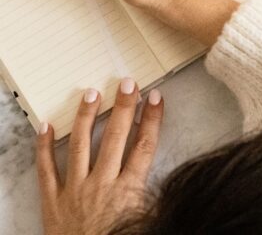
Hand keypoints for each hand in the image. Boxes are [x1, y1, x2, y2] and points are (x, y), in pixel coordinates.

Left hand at [36, 79, 162, 234]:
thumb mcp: (146, 222)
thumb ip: (156, 197)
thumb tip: (173, 178)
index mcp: (129, 190)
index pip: (145, 145)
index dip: (152, 119)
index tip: (156, 98)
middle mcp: (103, 184)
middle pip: (117, 137)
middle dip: (124, 107)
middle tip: (128, 83)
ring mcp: (75, 190)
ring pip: (82, 145)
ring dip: (88, 117)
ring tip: (92, 93)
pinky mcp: (52, 201)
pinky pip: (46, 169)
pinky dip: (44, 147)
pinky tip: (47, 125)